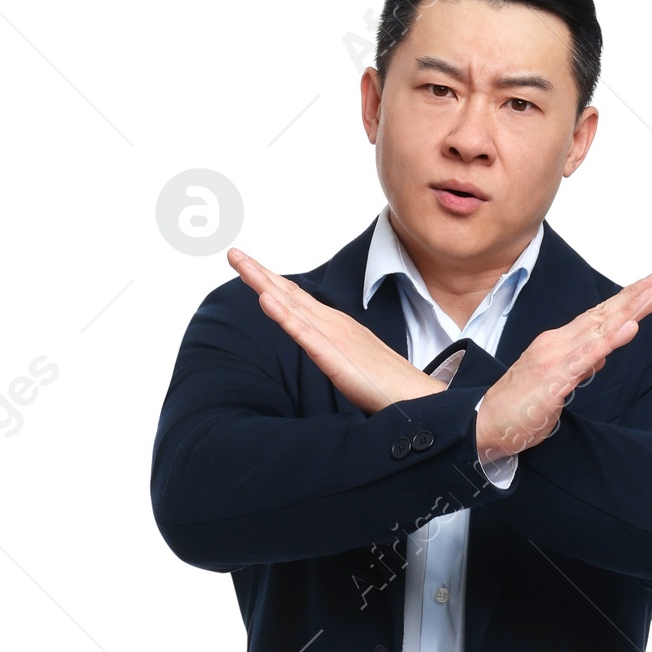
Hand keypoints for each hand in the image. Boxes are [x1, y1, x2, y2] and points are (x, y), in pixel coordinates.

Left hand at [228, 248, 443, 412]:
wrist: (418, 398)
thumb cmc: (390, 388)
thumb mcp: (355, 365)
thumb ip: (337, 354)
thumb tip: (326, 354)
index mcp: (337, 327)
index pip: (298, 300)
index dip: (273, 283)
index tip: (250, 267)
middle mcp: (333, 324)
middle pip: (290, 294)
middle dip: (259, 273)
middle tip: (233, 253)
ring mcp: (333, 337)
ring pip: (291, 305)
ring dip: (263, 283)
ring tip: (240, 263)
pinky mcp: (334, 356)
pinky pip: (304, 333)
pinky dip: (283, 315)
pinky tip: (266, 300)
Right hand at [476, 275, 651, 463]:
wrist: (485, 424)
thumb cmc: (518, 407)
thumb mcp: (556, 383)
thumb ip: (580, 365)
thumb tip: (603, 354)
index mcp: (558, 344)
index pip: (596, 319)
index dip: (623, 302)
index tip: (648, 288)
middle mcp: (557, 343)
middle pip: (601, 316)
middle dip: (632, 297)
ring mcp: (556, 358)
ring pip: (599, 330)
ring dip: (627, 311)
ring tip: (651, 295)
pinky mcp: (555, 378)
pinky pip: (588, 356)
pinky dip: (610, 340)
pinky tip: (630, 327)